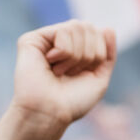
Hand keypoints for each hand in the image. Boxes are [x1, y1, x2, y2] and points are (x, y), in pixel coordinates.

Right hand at [11, 20, 117, 135]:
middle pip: (88, 26)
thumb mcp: (99, 78)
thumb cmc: (72, 102)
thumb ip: (108, 53)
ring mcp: (45, 40)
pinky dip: (64, 52)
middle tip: (71, 73)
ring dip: (75, 56)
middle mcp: (59, 42)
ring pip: (76, 26)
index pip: (97, 33)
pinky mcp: (31, 40)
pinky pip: (62, 30)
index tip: (83, 74)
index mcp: (74, 49)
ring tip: (59, 72)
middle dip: (88, 53)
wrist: (50, 113)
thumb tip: (108, 27)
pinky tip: (50, 64)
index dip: (98, 54)